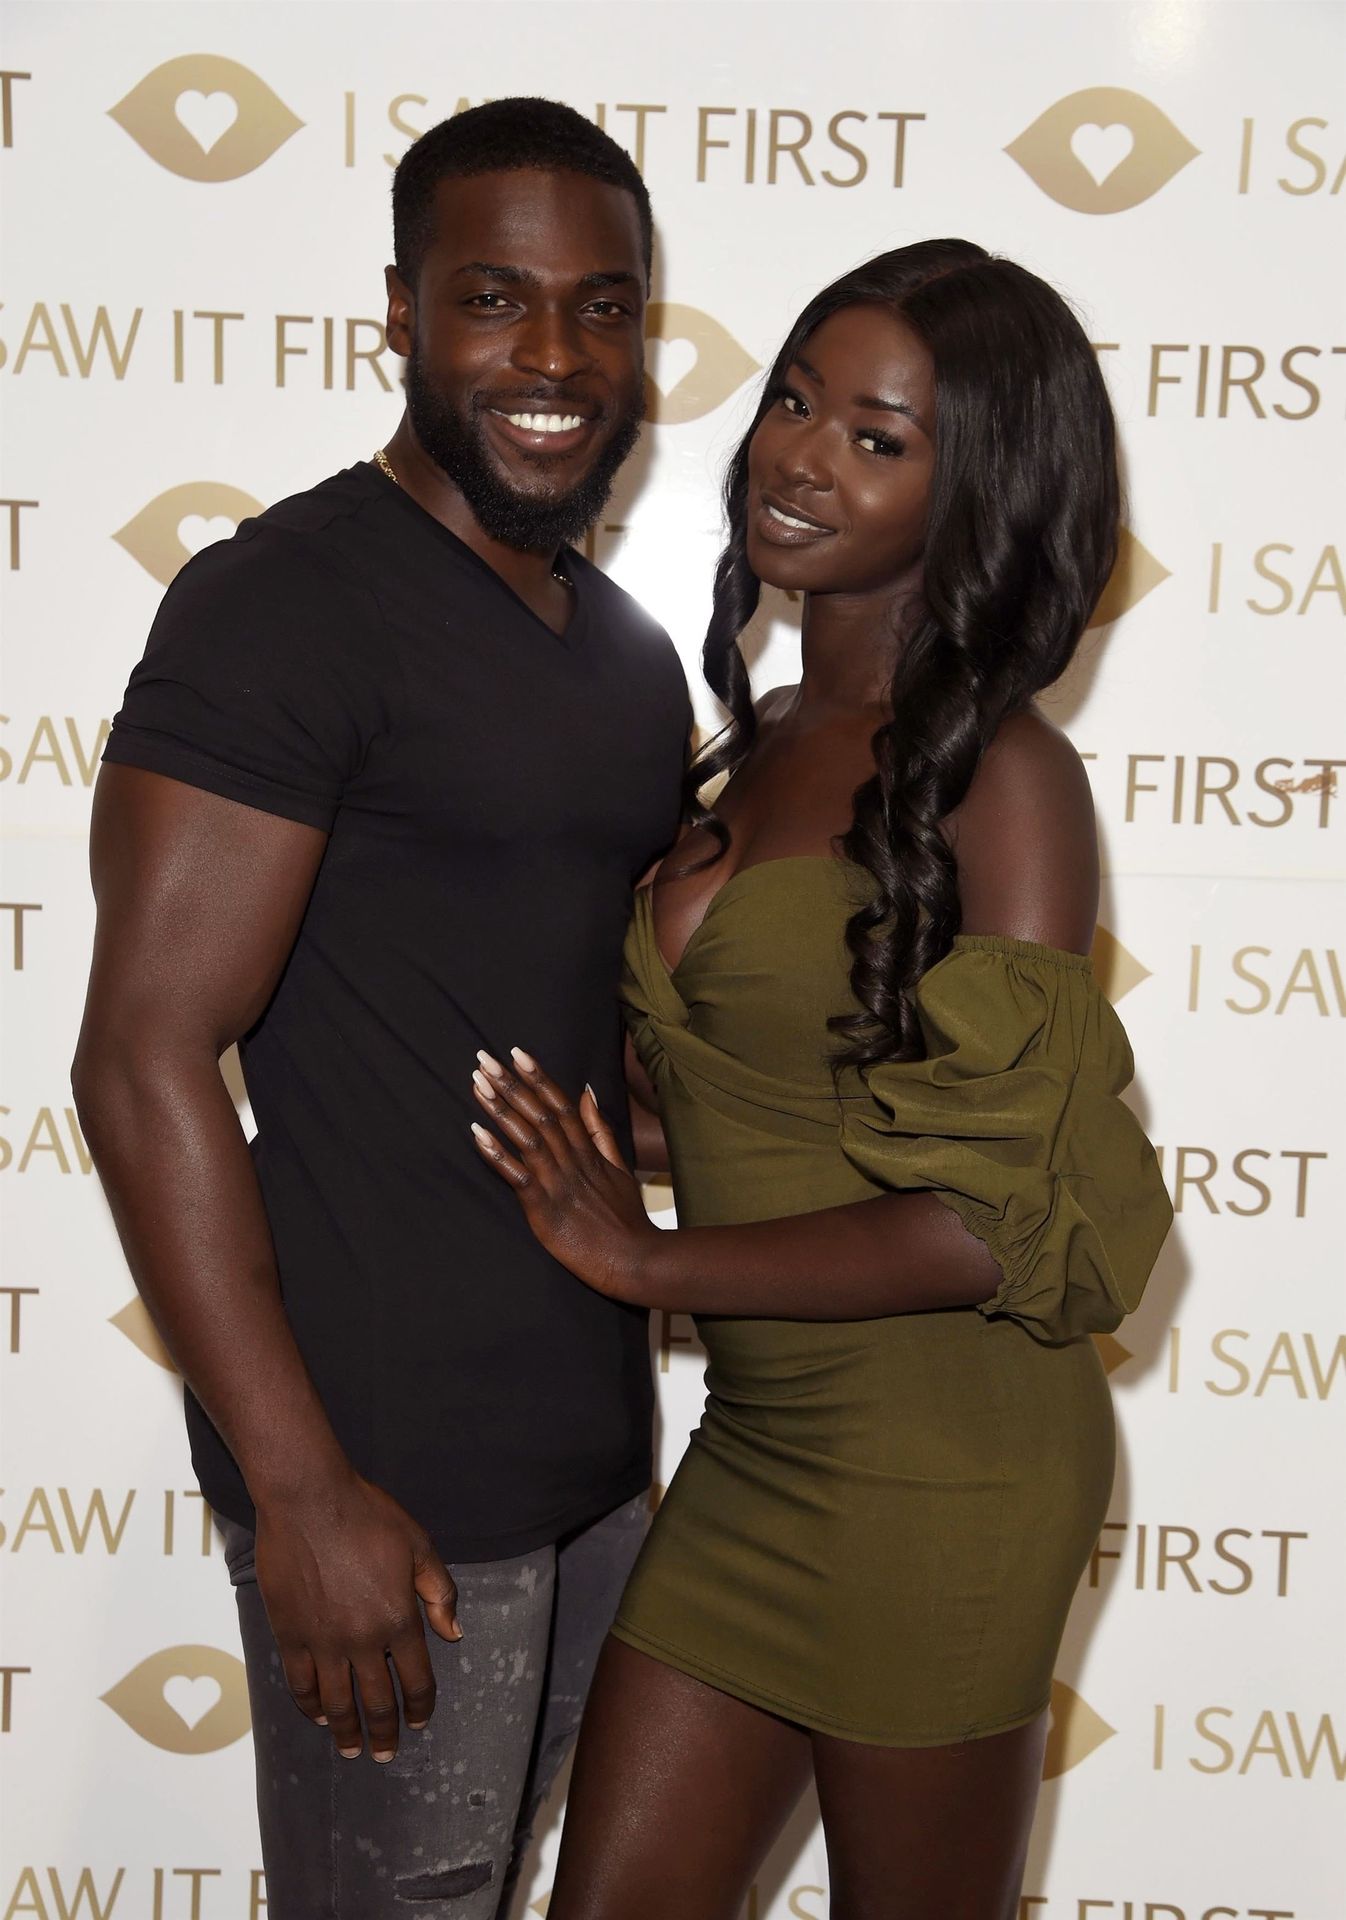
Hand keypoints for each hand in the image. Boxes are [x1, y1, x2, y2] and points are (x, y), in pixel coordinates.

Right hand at [253, 1470, 459, 1762]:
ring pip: (337, 1703)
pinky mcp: (290, 1635)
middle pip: (376, 1702)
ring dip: (346, 1731)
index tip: (418, 1724)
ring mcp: (323, 1641)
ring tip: (351, 1749)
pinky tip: (318, 1715)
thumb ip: (439, 1593)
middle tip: (384, 1754)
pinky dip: (310, 1705)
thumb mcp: (419, 1546)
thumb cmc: (368, 1515)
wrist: (309, 1500)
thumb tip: (454, 1635)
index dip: (419, 1707)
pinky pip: (301, 1683)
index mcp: (399, 1619)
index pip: (416, 1680)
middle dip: (383, 1733)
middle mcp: (363, 1640)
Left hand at [470, 1048, 657, 1300]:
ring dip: (501, 1109)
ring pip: (527, 1137)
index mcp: (589, 1151)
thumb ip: (600, 1130)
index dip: (538, 1077)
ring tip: (477, 1084)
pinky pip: (518, 1176)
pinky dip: (497, 1154)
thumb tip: (588, 1091)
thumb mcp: (620, 1167)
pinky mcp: (544, 1210)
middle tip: (483, 1058)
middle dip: (510, 1084)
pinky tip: (477, 1133)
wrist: (635, 1260)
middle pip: (540, 1113)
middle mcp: (573, 1160)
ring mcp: (558, 1183)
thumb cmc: (626, 1218)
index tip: (517, 1053)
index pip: (561, 1104)